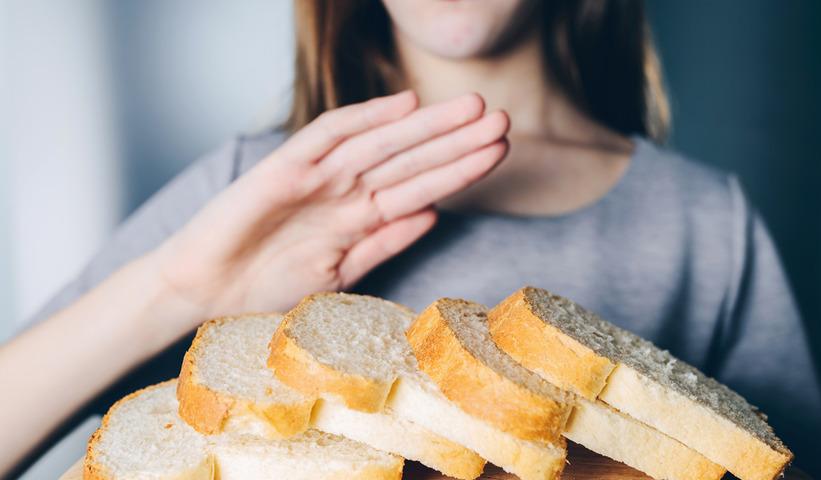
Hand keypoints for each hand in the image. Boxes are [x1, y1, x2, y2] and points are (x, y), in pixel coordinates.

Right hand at [152, 91, 508, 322]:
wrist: (203, 293)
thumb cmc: (265, 287)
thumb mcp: (338, 274)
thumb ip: (383, 243)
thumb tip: (431, 215)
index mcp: (359, 217)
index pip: (419, 187)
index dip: (459, 169)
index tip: (498, 151)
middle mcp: (344, 192)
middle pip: (410, 160)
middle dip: (456, 141)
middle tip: (501, 119)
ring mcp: (316, 178)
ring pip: (381, 145)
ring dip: (426, 129)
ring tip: (472, 109)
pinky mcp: (282, 170)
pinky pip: (327, 138)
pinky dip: (364, 120)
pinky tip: (402, 106)